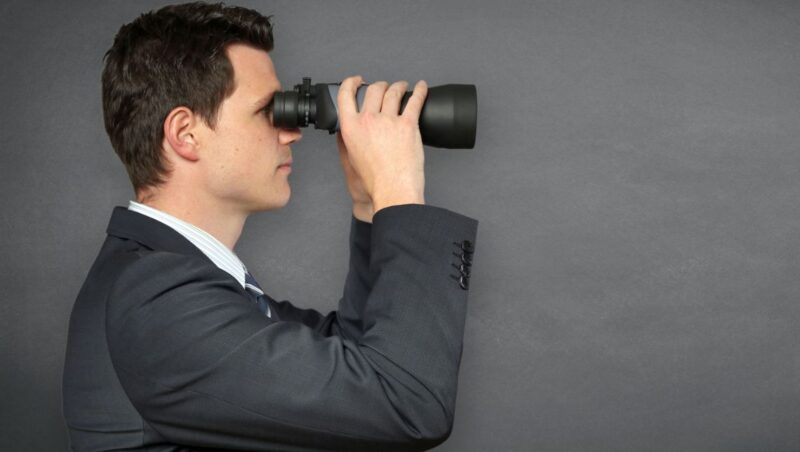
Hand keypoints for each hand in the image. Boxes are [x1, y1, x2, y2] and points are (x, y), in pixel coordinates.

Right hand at [336, 75, 427, 212]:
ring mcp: (389, 121)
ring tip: (403, 86)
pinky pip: (415, 101)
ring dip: (399, 86)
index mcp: (351, 127)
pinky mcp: (409, 125)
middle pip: (374, 90)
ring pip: (394, 92)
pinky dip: (420, 91)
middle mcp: (369, 120)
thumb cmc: (374, 181)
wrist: (392, 190)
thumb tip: (343, 132)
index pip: (346, 95)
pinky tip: (421, 87)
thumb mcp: (350, 160)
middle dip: (380, 85)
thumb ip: (345, 143)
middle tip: (384, 87)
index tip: (356, 81)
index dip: (351, 83)